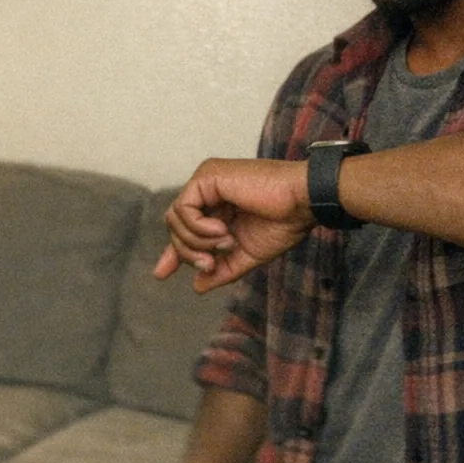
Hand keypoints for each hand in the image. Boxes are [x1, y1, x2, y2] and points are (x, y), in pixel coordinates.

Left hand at [153, 158, 313, 291]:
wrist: (302, 203)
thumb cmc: (283, 223)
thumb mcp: (247, 255)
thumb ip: (222, 269)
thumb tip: (197, 286)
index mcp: (218, 207)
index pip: (184, 228)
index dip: (174, 251)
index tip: (161, 274)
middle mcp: (208, 191)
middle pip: (174, 226)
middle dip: (187, 251)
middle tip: (210, 264)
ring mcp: (206, 181)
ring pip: (174, 218)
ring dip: (196, 240)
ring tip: (226, 242)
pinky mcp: (207, 176)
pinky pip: (183, 208)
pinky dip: (198, 227)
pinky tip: (222, 230)